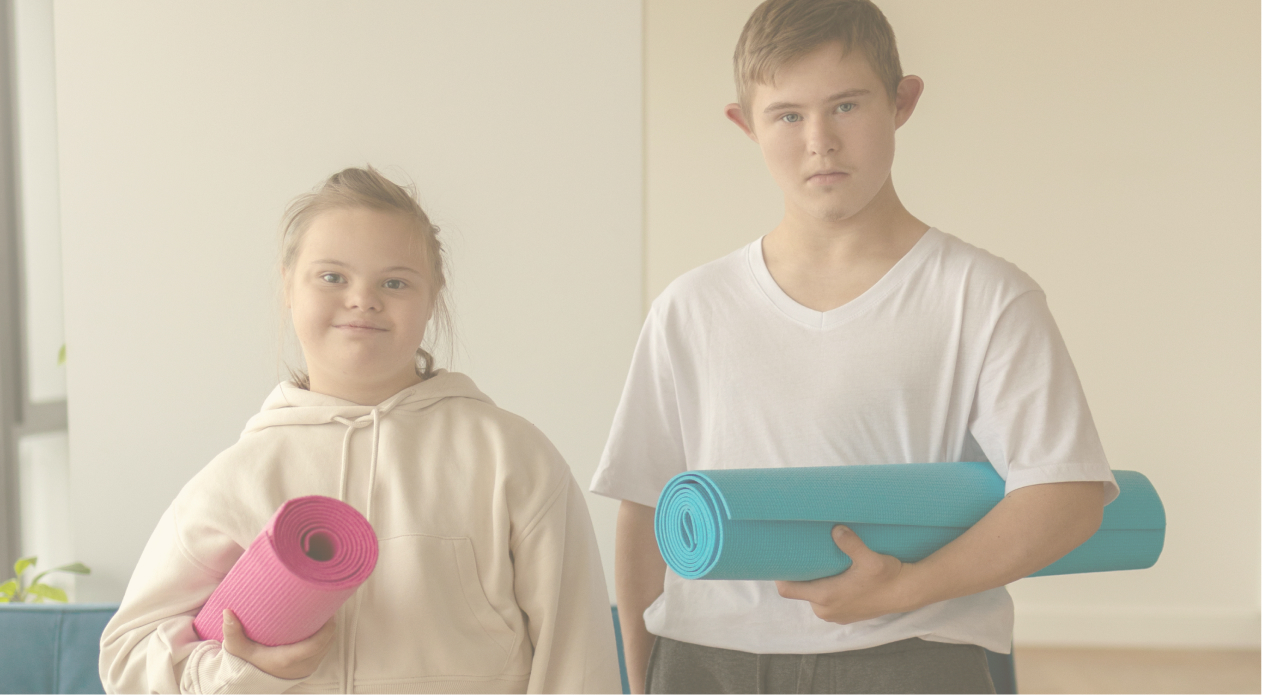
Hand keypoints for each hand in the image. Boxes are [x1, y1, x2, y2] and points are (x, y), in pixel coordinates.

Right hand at [221, 609, 335, 679]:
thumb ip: (232, 632)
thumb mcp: (239, 649)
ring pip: (328, 644)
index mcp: (288, 659)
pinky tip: (321, 622)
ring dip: (328, 628)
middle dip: (329, 622)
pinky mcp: (311, 666)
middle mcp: (303, 664)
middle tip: (324, 602)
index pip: (317, 643)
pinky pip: (326, 648)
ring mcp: (309, 666)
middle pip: (327, 640)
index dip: (327, 626)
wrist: (254, 682)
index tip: (325, 609)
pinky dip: (326, 636)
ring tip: (323, 609)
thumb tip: (227, 611)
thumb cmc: (249, 662)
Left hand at [775, 525, 917, 624]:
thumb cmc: (888, 576)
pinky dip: (825, 590)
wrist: (907, 592)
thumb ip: (851, 543)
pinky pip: (825, 602)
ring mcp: (834, 615)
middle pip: (799, 591)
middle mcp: (825, 610)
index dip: (779, 575)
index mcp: (825, 596)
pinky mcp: (844, 616)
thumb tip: (836, 529)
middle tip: (802, 554)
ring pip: (812, 596)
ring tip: (819, 563)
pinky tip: (834, 576)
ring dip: (814, 583)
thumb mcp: (870, 558)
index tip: (779, 559)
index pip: (787, 589)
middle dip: (799, 575)